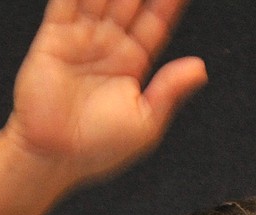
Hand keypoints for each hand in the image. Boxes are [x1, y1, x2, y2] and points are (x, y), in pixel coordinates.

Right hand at [0, 0, 206, 214]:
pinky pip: (66, 3)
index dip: (170, 0)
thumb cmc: (100, 148)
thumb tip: (201, 67)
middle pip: (131, 0)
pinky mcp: (54, 38)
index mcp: (134, 62)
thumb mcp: (146, 122)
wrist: (55, 157)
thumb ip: (170, 90)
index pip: (157, 20)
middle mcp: (110, 45)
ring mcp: (82, 38)